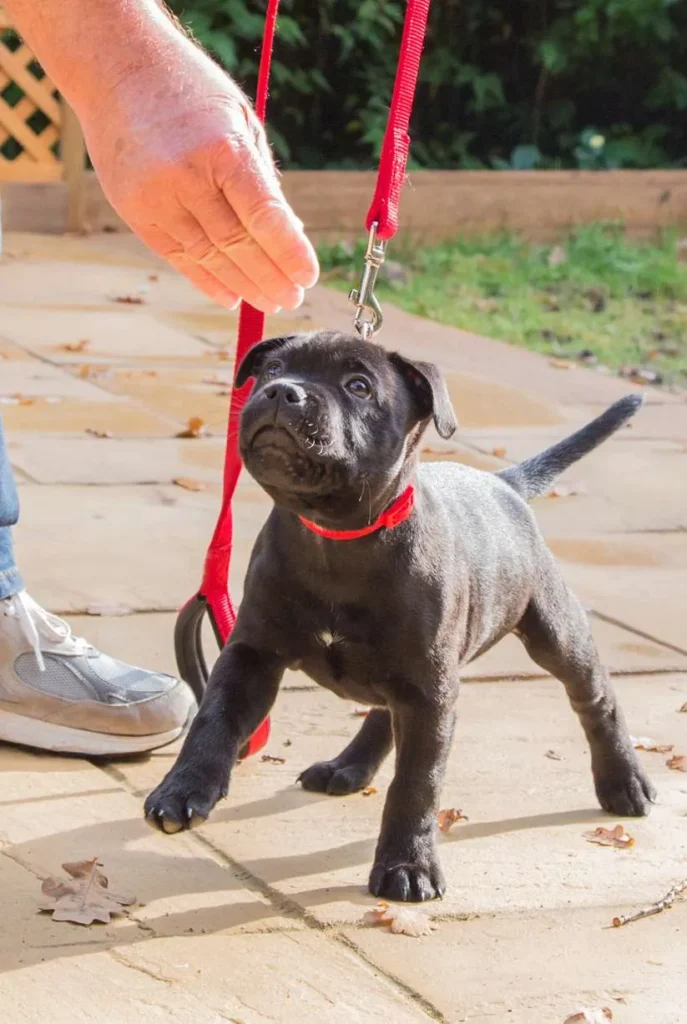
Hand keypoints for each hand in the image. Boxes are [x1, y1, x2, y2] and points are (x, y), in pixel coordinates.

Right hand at [81, 44, 318, 311]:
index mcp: (221, 148)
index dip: (289, 252)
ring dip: (243, 285)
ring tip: (270, 300)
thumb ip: (261, 179)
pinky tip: (231, 295)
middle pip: (237, 245)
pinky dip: (206, 279)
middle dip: (271, 277)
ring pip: (208, 257)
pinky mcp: (134, 211)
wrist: (115, 67)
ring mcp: (155, 197)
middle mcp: (185, 176)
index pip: (264, 216)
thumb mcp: (240, 121)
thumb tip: (288, 233)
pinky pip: (177, 256)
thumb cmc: (190, 91)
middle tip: (293, 298)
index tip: (309, 277)